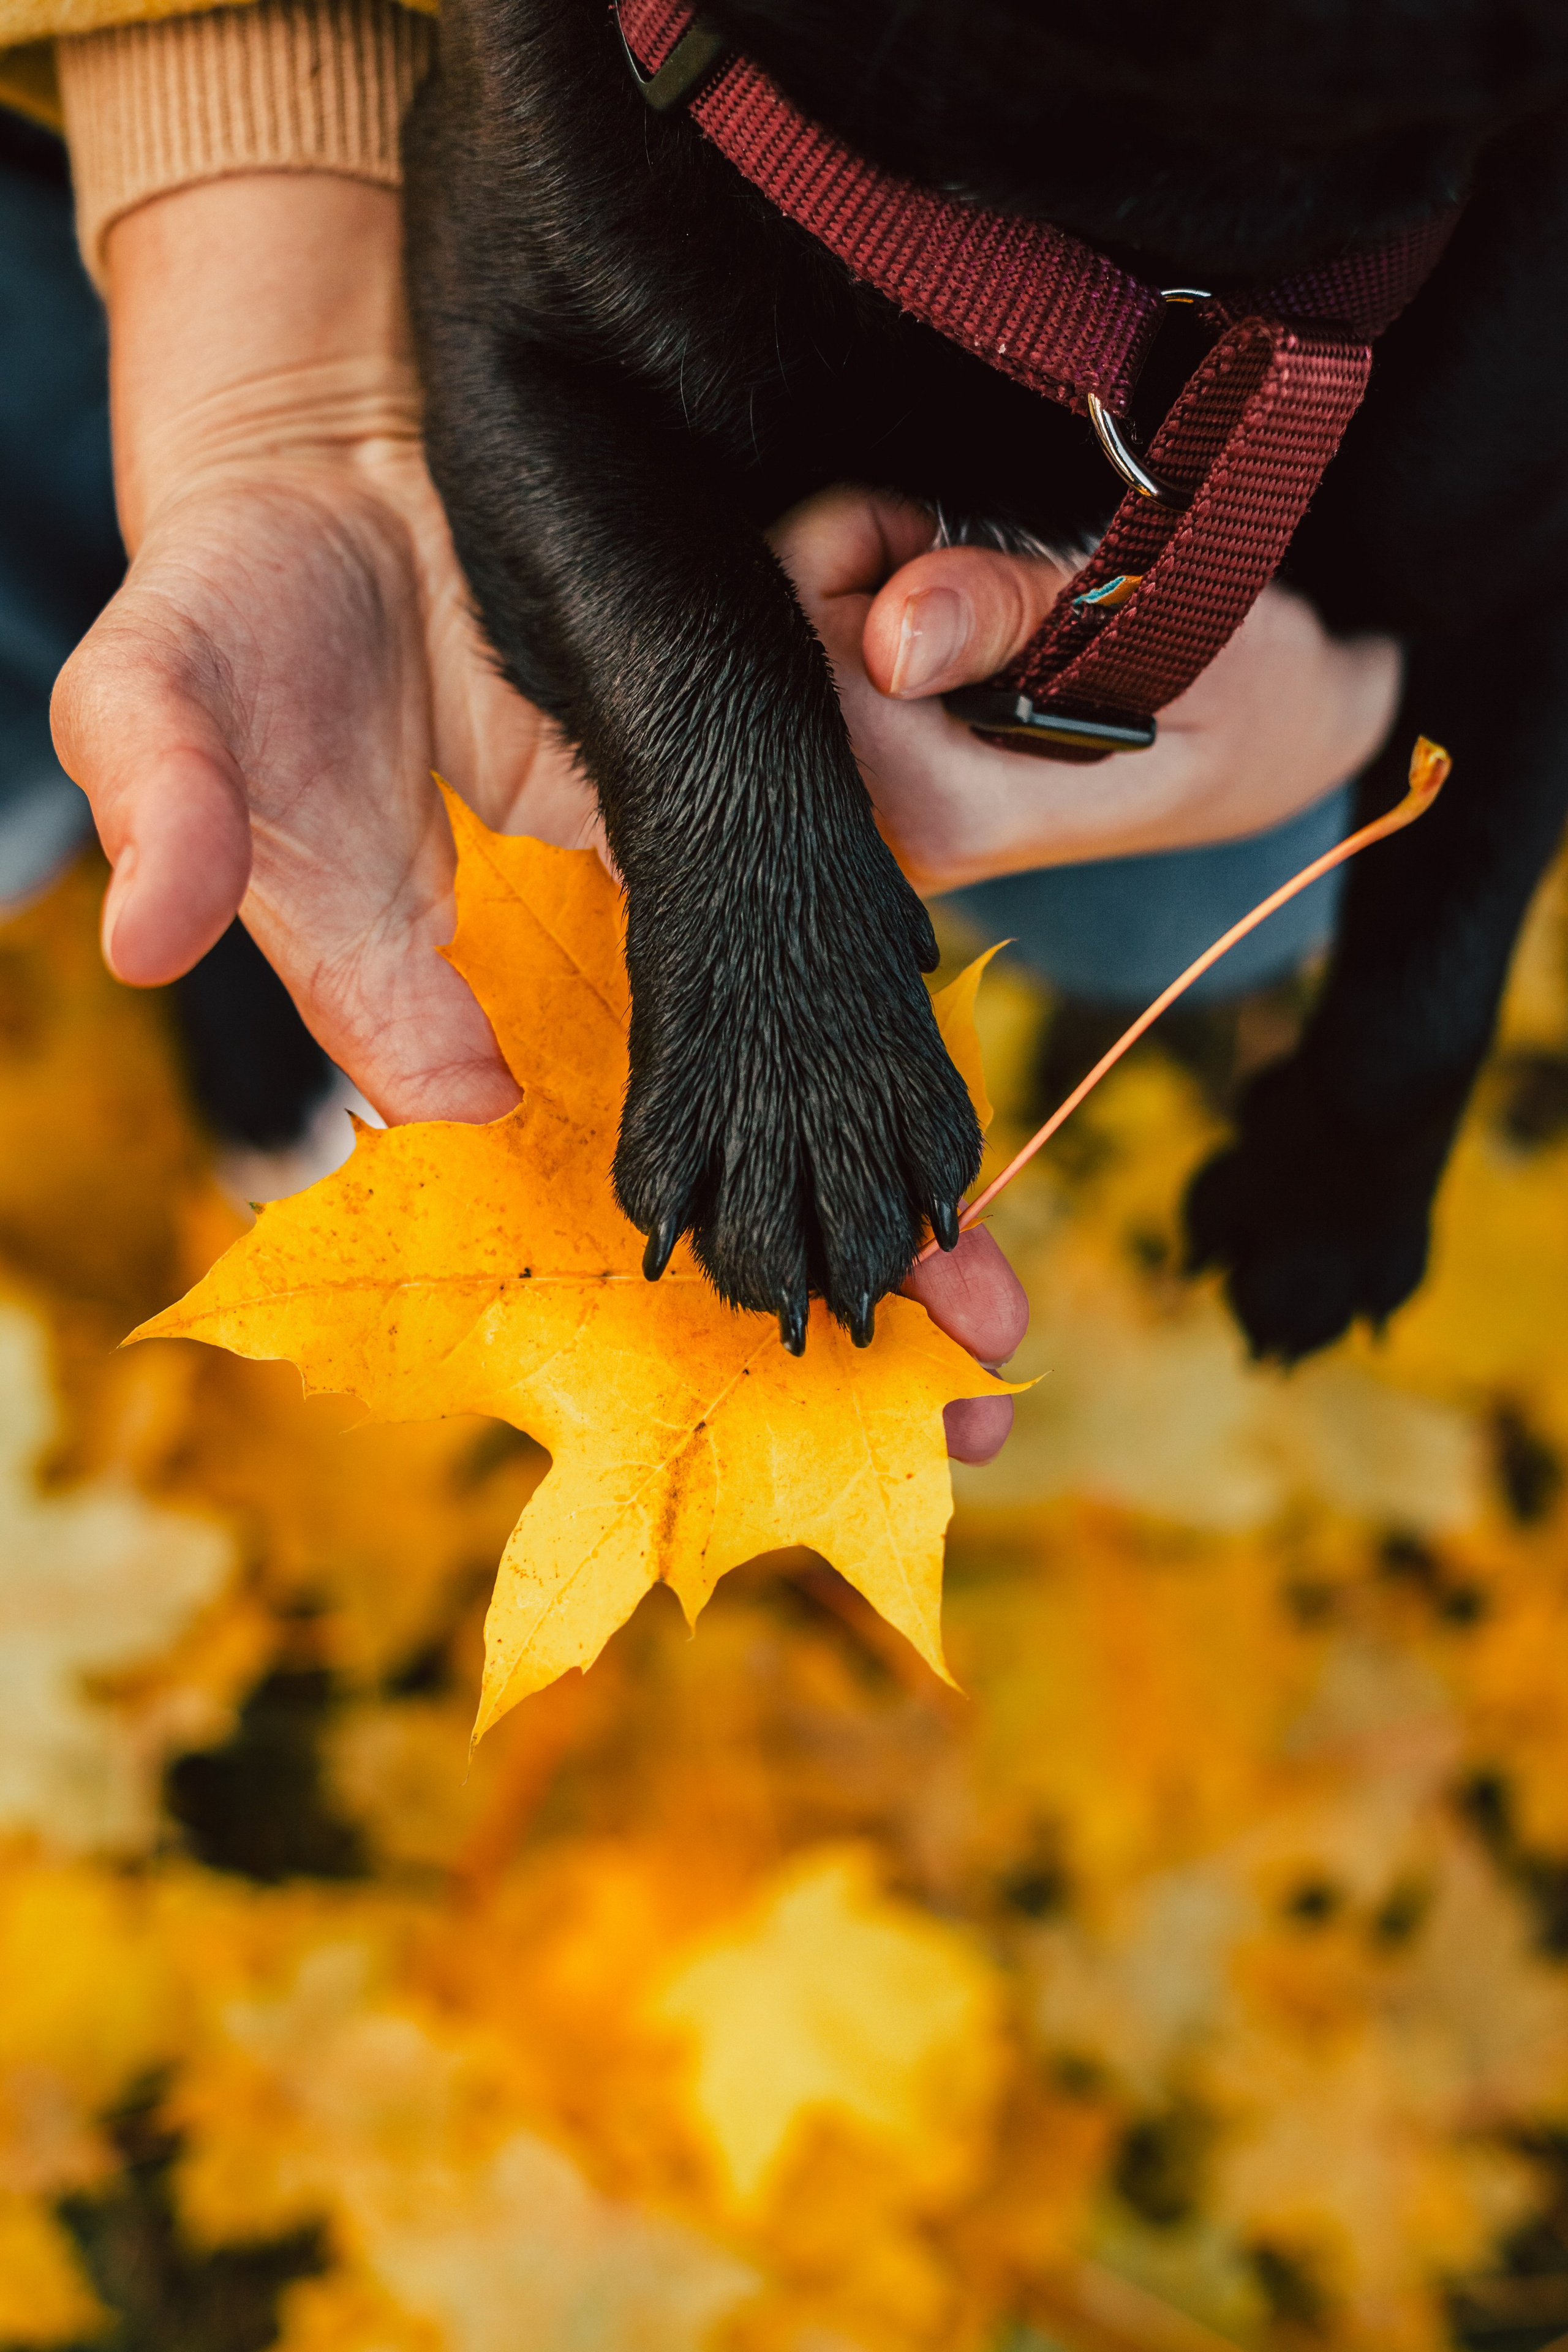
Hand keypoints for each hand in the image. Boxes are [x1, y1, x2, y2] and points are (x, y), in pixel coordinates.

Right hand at [52, 177, 1021, 1460]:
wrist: (351, 479)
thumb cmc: (232, 612)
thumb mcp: (161, 690)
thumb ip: (169, 804)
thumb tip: (147, 937)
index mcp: (407, 1007)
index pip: (500, 1177)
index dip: (604, 1279)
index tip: (720, 1364)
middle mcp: (535, 1005)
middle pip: (672, 1186)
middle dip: (790, 1295)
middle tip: (929, 1412)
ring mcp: (633, 935)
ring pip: (759, 1111)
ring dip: (867, 1218)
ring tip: (981, 1328)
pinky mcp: (709, 849)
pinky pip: (798, 978)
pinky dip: (878, 1073)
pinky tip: (959, 1162)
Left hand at [772, 484, 1403, 891]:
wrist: (1275, 744)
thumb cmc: (1239, 677)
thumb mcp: (1168, 618)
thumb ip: (1019, 611)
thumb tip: (892, 636)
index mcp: (946, 813)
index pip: (799, 648)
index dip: (852, 552)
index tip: (939, 532)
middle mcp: (895, 843)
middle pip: (773, 655)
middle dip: (847, 570)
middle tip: (957, 556)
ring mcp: (881, 835)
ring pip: (785, 660)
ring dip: (857, 592)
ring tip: (967, 597)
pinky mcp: (878, 807)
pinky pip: (812, 683)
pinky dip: (859, 628)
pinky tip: (941, 633)